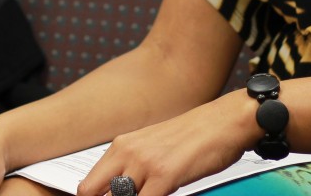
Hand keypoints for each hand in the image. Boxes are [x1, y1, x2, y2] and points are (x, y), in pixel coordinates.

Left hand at [77, 94, 253, 195]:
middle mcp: (127, 152)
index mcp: (121, 146)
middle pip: (90, 192)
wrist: (223, 121)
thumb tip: (119, 191)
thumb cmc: (194, 136)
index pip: (87, 186)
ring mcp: (144, 164)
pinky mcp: (164, 175)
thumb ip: (132, 169)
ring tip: (149, 194)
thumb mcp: (153, 148)